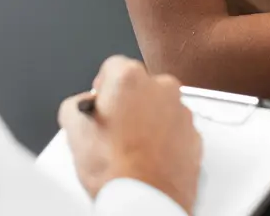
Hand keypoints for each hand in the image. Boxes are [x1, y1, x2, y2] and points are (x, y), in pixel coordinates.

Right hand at [59, 56, 201, 212]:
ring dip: (148, 120)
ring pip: (160, 107)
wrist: (145, 202)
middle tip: (114, 127)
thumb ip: (76, 105)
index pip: (112, 67)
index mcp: (130, 78)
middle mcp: (161, 88)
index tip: (101, 101)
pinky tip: (148, 157)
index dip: (103, 86)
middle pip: (139, 85)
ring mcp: (181, 112)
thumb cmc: (115, 169)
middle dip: (128, 102)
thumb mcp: (74, 130)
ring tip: (131, 148)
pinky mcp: (195, 136)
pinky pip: (176, 129)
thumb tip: (80, 107)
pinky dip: (165, 139)